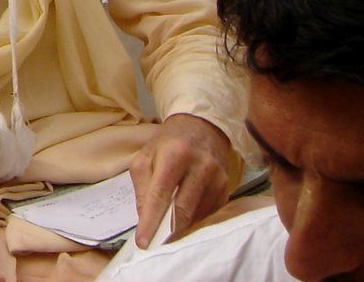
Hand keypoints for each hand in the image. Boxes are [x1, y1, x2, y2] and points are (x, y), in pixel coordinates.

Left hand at [130, 113, 234, 247]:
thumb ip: (142, 187)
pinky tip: (185, 213)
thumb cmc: (168, 143)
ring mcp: (217, 178)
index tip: (144, 242)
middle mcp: (200, 167)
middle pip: (183, 210)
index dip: (151, 221)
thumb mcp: (146, 156)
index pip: (161, 195)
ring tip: (167, 224)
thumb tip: (145, 218)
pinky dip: (194, 217)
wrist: (202, 127)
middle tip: (154, 243)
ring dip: (180, 224)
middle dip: (167, 230)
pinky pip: (208, 212)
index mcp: (175, 155)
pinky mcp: (227, 188)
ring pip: (197, 214)